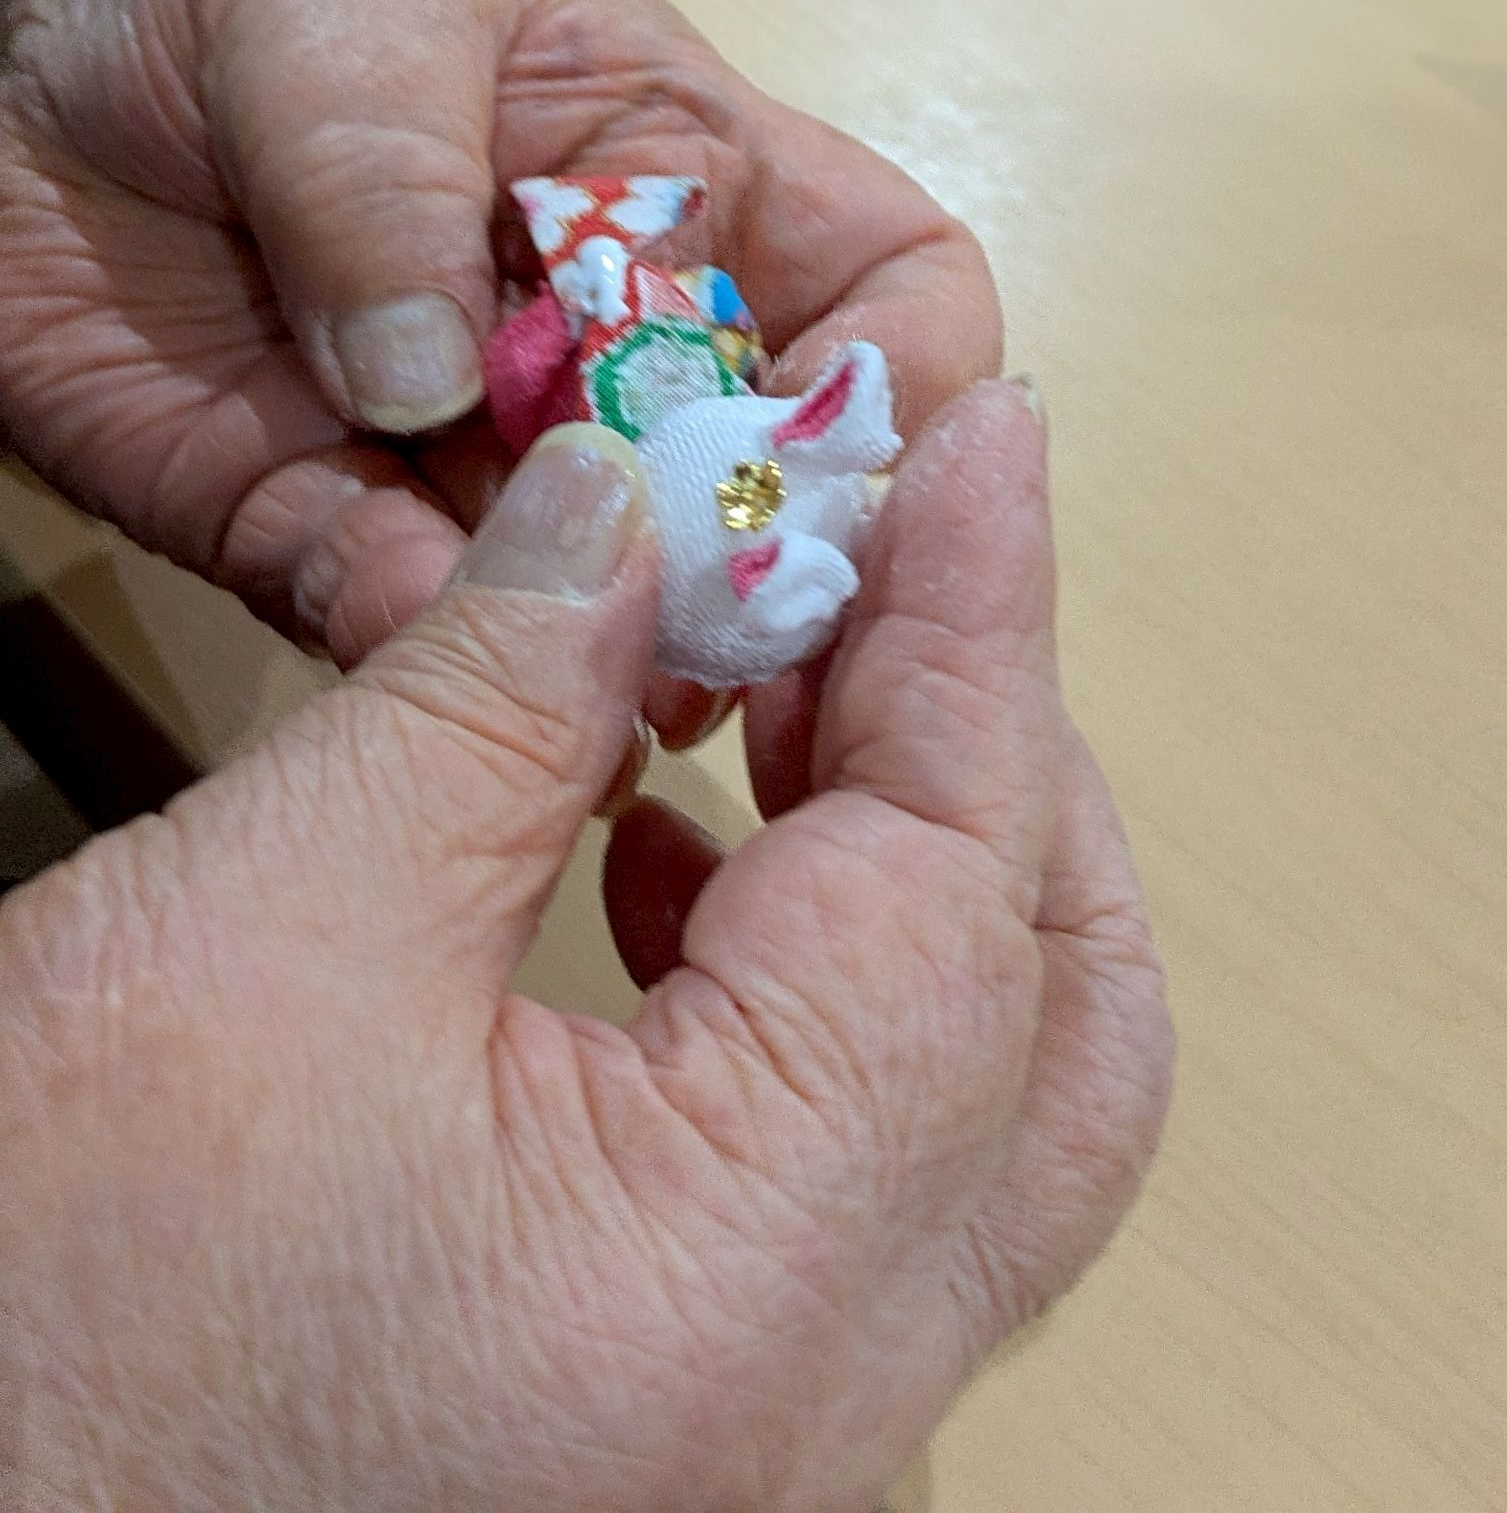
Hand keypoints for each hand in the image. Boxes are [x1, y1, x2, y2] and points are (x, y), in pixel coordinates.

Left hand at [0, 0, 999, 687]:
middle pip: (766, 480)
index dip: (909, 372)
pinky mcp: (328, 532)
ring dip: (613, 648)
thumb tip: (433, 385)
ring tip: (583, 681)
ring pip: (611, 596)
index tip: (834, 446)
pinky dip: (422, 661)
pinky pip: (408, 631)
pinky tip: (415, 658)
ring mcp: (478, 453)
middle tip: (710, 625)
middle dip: (765, 558)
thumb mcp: (339, 0)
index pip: (891, 282)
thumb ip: (392, 174)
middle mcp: (614, 336)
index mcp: (681, 166)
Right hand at [0, 382, 1171, 1511]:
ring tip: (777, 683)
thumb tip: (630, 505)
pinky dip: (827, 992)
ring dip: (915, 863)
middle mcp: (833, 1407)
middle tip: (889, 568)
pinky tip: (684, 867)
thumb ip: (498, 686)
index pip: (967, 870)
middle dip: (999, 758)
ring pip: (988, 1108)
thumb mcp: (269, 929)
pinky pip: (864, 1190)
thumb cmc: (48, 1319)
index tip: (976, 439)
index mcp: (757, 1276)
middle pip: (1060, 1021)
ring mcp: (780, 1448)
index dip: (978, 616)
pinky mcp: (702, 1443)